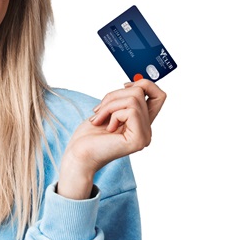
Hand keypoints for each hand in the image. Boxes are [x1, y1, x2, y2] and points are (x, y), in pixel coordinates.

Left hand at [57, 79, 166, 198]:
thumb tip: (134, 84)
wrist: (79, 155)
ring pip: (134, 99)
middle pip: (141, 91)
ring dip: (110, 105)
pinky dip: (113, 114)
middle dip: (114, 95)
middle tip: (99, 110)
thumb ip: (125, 99)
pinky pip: (130, 110)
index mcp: (141, 122)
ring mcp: (144, 135)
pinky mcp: (139, 139)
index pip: (159, 95)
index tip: (124, 87)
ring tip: (100, 119)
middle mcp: (147, 130)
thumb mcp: (109, 109)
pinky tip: (107, 128)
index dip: (144, 84)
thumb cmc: (89, 135)